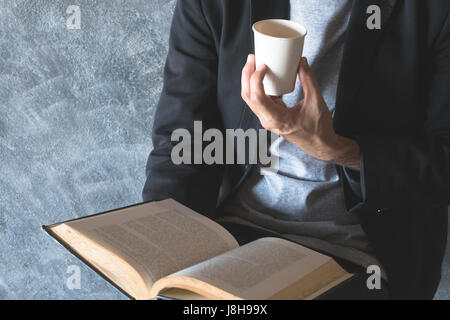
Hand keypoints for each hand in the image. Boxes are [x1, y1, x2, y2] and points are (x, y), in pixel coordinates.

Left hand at [241, 54, 360, 169]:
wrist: (320, 145)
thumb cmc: (318, 129)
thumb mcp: (316, 101)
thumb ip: (309, 80)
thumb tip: (301, 62)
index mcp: (277, 119)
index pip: (258, 98)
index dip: (256, 79)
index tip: (263, 66)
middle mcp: (268, 120)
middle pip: (249, 96)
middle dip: (247, 75)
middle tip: (252, 58)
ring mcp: (268, 119)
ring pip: (252, 99)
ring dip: (250, 81)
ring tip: (254, 63)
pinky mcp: (271, 116)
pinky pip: (260, 100)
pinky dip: (258, 87)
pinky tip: (264, 76)